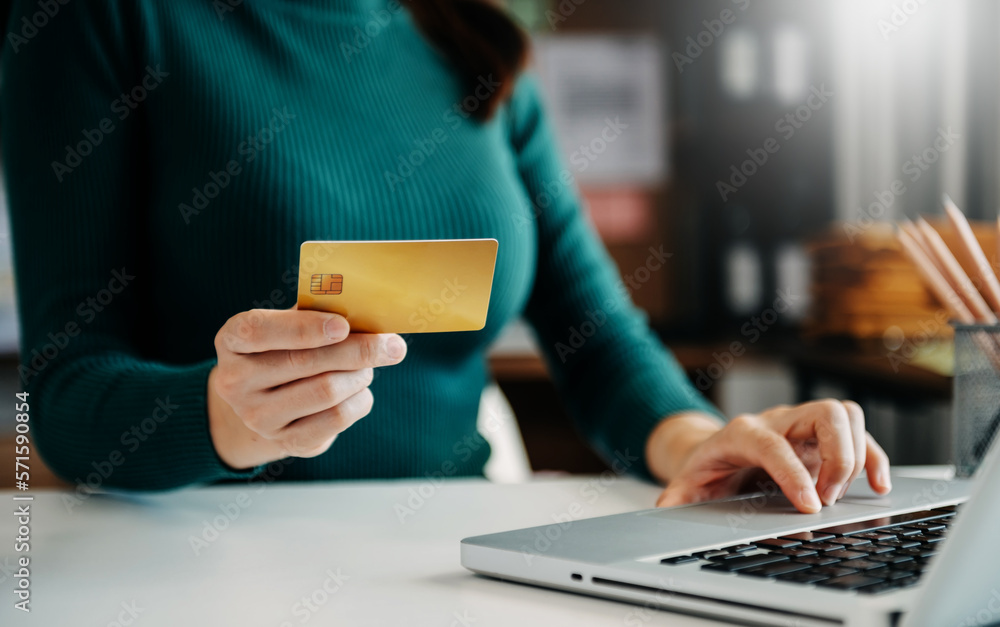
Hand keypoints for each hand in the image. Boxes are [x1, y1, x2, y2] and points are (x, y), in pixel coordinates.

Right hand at [207, 308, 406, 468]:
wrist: (265, 403)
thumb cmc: (284, 350)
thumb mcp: (286, 326)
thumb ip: (314, 314)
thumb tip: (364, 309)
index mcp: (231, 341)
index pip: (258, 330)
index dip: (304, 327)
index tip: (343, 325)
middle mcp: (235, 382)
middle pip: (305, 363)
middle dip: (357, 350)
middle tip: (391, 344)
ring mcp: (257, 417)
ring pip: (327, 391)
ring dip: (360, 375)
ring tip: (367, 367)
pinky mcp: (285, 441)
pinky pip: (336, 419)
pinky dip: (360, 400)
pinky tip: (360, 390)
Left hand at [647, 400, 891, 513]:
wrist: (713, 450)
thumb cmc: (706, 467)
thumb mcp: (686, 482)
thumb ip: (676, 498)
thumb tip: (665, 510)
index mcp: (742, 432)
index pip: (774, 444)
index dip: (794, 473)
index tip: (811, 506)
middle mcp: (778, 421)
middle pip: (823, 413)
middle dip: (836, 458)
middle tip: (828, 499)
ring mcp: (803, 426)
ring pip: (846, 415)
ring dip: (856, 455)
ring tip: (844, 494)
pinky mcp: (822, 438)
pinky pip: (859, 434)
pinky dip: (873, 457)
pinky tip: (877, 485)